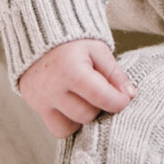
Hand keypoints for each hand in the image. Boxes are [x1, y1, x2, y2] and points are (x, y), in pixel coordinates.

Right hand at [16, 38, 133, 138]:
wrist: (39, 35)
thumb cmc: (72, 42)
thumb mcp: (97, 50)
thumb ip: (114, 72)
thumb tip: (129, 95)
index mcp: (70, 70)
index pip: (101, 97)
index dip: (118, 102)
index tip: (124, 99)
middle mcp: (52, 88)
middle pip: (86, 115)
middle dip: (98, 107)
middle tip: (100, 93)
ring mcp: (40, 99)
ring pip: (71, 127)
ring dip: (82, 117)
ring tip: (84, 98)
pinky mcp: (34, 105)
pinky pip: (57, 128)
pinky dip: (68, 121)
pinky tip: (72, 106)